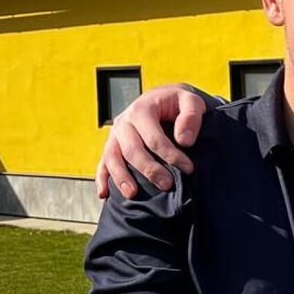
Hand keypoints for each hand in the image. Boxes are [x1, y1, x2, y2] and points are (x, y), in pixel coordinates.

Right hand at [95, 84, 204, 199]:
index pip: (154, 138)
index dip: (171, 155)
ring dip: (121, 177)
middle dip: (149, 170)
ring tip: (133, 194)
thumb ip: (191, 116)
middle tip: (167, 185)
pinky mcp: (112, 145)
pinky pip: (103, 162)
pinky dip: (102, 178)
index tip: (188, 168)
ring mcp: (115, 135)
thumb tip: (184, 141)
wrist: (163, 98)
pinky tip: (104, 194)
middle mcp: (124, 122)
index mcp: (142, 110)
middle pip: (132, 150)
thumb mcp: (191, 101)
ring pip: (112, 158)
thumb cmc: (178, 102)